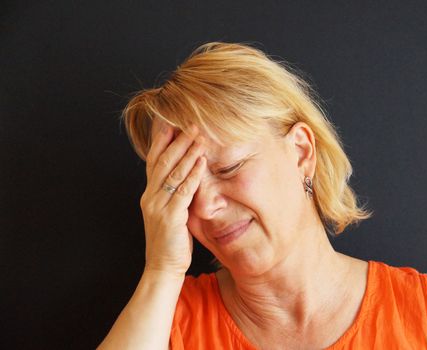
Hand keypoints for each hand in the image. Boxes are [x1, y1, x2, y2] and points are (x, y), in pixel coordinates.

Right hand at [139, 120, 206, 277]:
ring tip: (199, 135)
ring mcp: (159, 206)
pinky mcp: (170, 217)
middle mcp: (151, 196)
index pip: (154, 161)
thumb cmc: (169, 241)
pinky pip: (183, 190)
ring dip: (187, 151)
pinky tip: (202, 161)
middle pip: (163, 161)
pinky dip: (193, 174)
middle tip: (190, 123)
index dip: (161, 141)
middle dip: (178, 140)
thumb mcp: (168, 213)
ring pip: (173, 172)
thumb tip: (186, 177)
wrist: (162, 267)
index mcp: (149, 194)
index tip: (170, 122)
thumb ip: (173, 194)